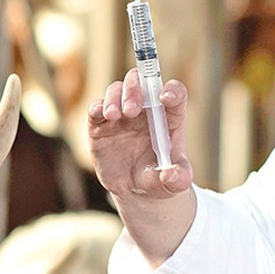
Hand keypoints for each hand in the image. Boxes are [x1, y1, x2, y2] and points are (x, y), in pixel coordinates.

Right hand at [89, 68, 193, 202]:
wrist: (134, 190)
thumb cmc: (158, 179)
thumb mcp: (174, 184)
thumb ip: (178, 179)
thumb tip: (171, 174)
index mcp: (168, 118)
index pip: (175, 94)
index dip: (172, 90)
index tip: (166, 98)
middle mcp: (145, 110)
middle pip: (141, 83)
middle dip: (135, 89)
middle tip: (132, 109)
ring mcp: (122, 114)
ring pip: (116, 90)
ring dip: (115, 97)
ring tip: (115, 115)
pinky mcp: (101, 125)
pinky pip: (96, 108)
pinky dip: (97, 107)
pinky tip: (100, 113)